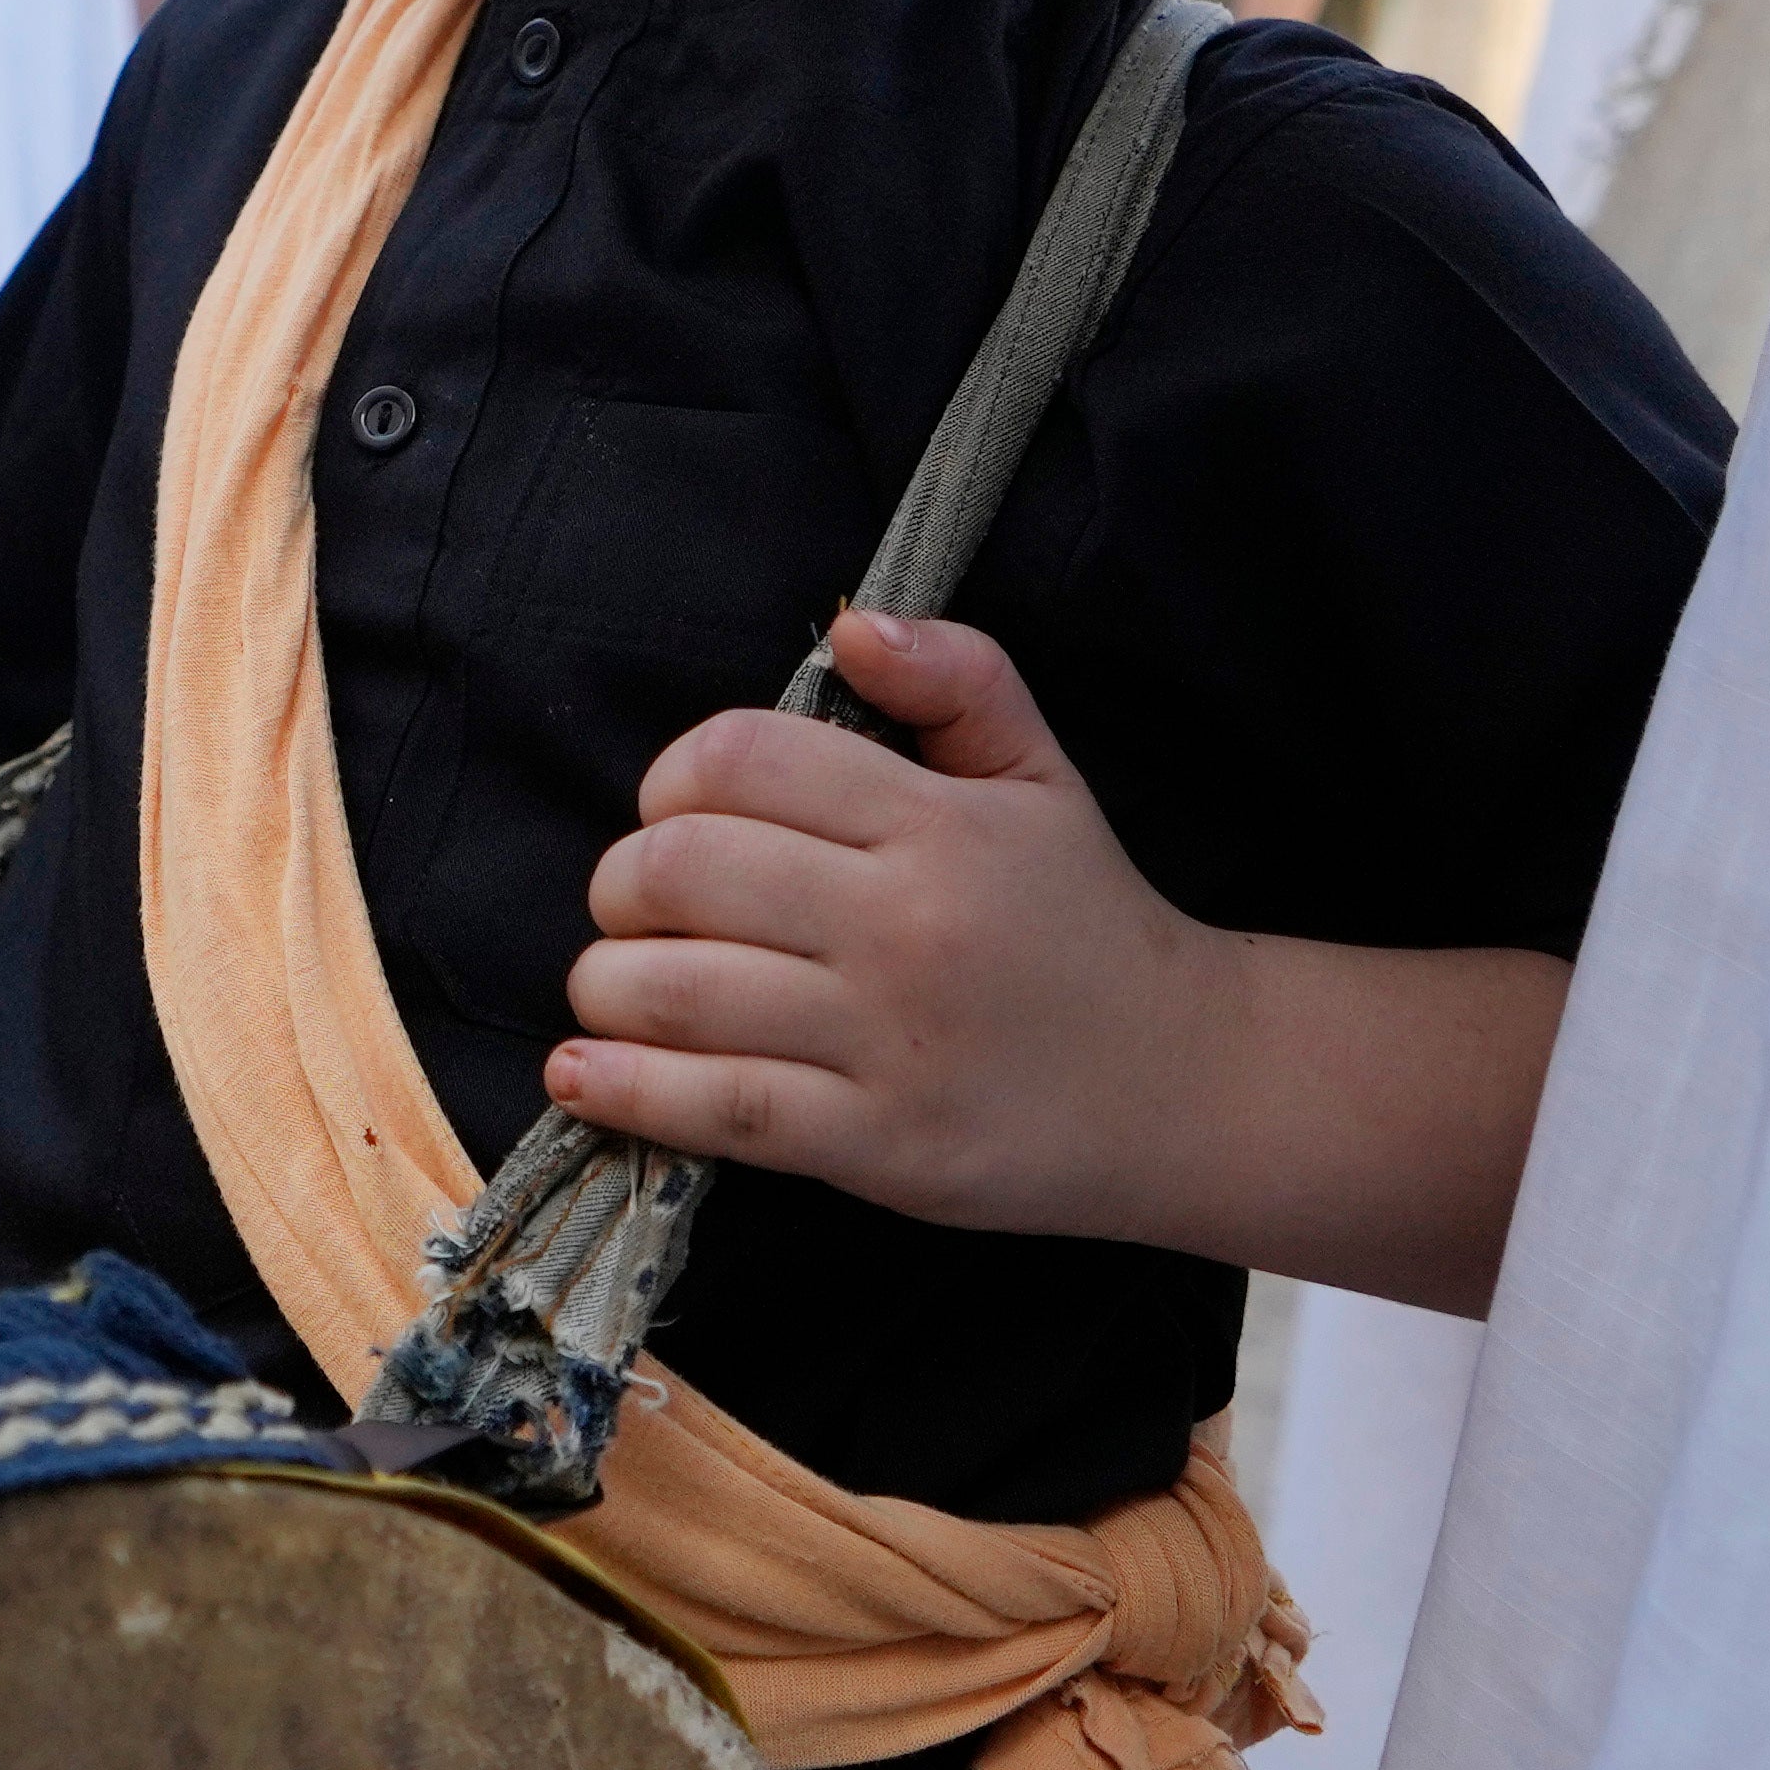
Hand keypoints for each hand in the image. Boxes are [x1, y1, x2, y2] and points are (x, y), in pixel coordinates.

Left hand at [549, 607, 1570, 1304]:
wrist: (1189, 1085)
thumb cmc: (1089, 922)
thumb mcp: (1042, 776)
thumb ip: (956, 676)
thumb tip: (848, 624)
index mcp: (936, 820)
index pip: (739, 761)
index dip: (670, 780)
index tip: (673, 817)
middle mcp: (906, 922)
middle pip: (684, 870)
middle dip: (621, 883)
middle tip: (632, 907)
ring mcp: (890, 1038)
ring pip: (680, 992)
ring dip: (608, 984)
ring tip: (611, 986)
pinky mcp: (881, 1144)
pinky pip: (720, 1109)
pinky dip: (626, 1090)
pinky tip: (580, 1075)